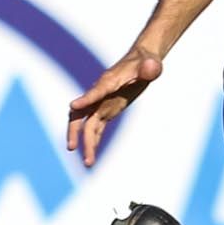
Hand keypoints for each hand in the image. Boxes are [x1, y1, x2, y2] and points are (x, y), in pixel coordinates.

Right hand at [67, 47, 162, 167]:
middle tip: (72, 148)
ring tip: (88, 163)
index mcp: (109, 81)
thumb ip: (150, 68)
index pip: (96, 91)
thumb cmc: (146, 62)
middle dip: (75, 131)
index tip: (73, 106)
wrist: (142, 61)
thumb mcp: (150, 65)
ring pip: (86, 126)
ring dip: (85, 143)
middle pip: (81, 114)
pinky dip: (93, 141)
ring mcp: (102, 104)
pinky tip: (91, 156)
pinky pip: (96, 128)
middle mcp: (100, 94)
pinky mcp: (107, 111)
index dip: (86, 99)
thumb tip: (150, 69)